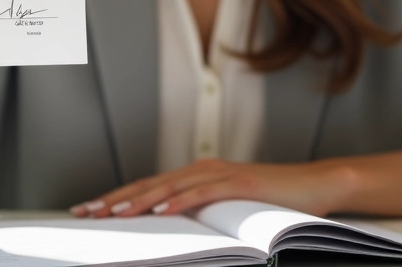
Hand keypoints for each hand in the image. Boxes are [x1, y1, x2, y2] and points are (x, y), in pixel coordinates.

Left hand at [69, 158, 352, 218]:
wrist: (316, 186)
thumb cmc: (273, 203)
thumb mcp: (228, 211)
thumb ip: (200, 214)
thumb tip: (167, 231)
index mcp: (196, 176)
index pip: (147, 188)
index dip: (116, 198)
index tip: (88, 210)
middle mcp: (203, 170)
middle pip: (150, 185)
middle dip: (115, 199)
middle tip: (85, 211)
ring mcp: (221, 174)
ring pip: (171, 187)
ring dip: (140, 201)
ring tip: (114, 214)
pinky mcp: (240, 183)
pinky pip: (203, 192)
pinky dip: (180, 201)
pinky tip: (161, 212)